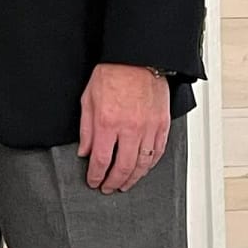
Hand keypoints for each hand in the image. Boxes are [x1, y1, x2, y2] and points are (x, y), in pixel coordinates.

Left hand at [79, 62, 170, 191]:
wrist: (137, 59)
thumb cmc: (112, 74)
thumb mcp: (87, 100)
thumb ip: (86, 130)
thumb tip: (85, 151)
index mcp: (107, 123)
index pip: (101, 160)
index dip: (96, 175)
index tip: (93, 181)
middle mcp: (130, 129)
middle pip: (123, 167)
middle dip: (114, 182)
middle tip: (108, 188)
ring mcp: (149, 128)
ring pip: (143, 164)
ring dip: (133, 178)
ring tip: (125, 184)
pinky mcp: (162, 124)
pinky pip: (158, 151)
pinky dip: (151, 164)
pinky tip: (144, 169)